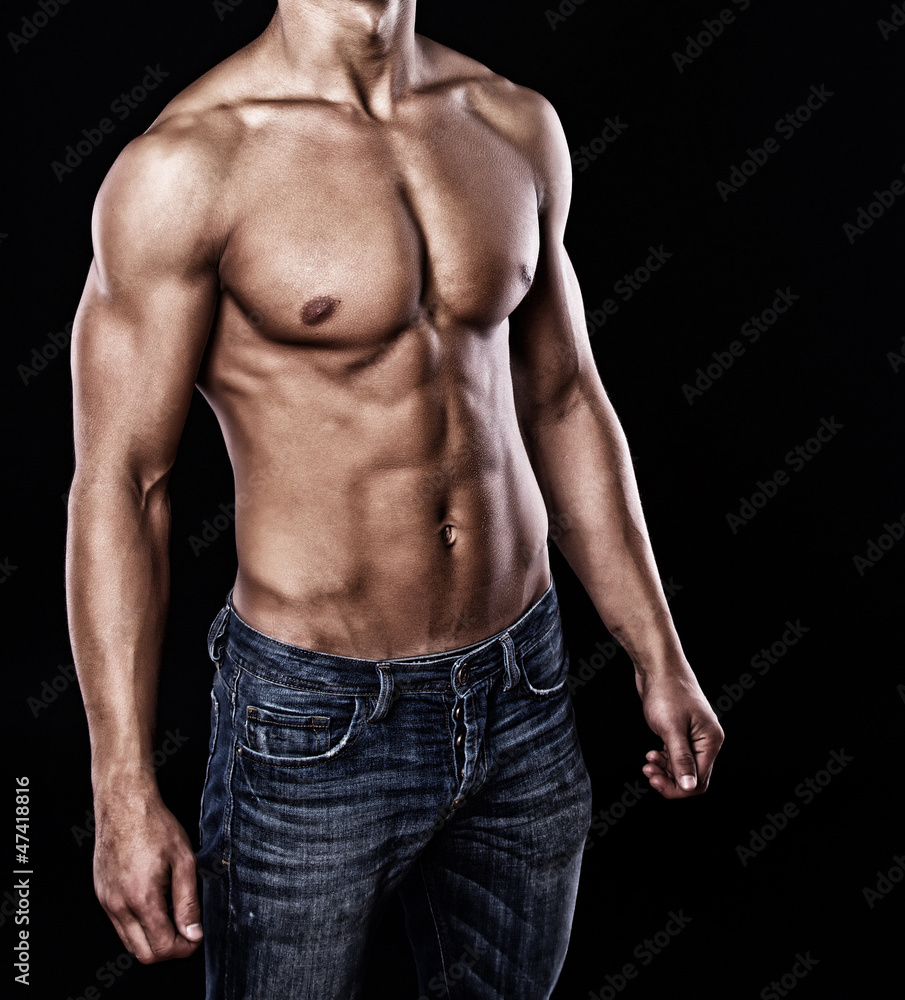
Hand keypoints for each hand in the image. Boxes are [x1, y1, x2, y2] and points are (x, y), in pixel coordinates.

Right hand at [93, 789, 202, 962]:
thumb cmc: (155, 826)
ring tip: (172, 915)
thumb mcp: (184, 860)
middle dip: (168, 950)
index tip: (196, 936)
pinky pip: (119, 926)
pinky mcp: (102, 895)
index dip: (184, 948)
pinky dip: (138, 926)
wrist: (124, 805)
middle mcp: (119, 906)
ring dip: (152, 939)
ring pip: (130, 943)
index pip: (162, 947)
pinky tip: (155, 904)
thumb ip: (188, 901)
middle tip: (186, 932)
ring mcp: (107, 902)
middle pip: (143, 954)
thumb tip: (193, 933)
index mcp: (142, 898)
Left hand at [636, 667, 723, 798]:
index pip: (700, 781)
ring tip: (647, 764)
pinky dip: (663, 759)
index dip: (678, 788)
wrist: (658, 665)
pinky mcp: (681, 731)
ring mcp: (694, 735)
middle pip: (692, 776)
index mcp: (710, 741)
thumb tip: (689, 787)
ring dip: (664, 770)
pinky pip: (675, 755)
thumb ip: (681, 759)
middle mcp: (706, 740)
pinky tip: (651, 755)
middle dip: (670, 780)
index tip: (656, 782)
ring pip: (682, 767)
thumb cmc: (666, 691)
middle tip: (648, 773)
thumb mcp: (671, 729)